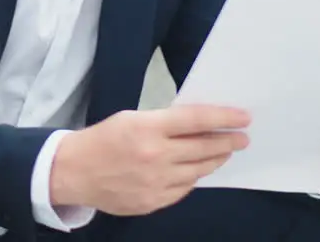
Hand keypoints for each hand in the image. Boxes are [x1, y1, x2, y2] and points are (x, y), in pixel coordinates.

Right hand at [49, 105, 250, 215]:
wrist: (75, 172)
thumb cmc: (103, 139)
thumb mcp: (131, 119)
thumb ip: (164, 123)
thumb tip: (198, 126)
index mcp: (148, 128)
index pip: (196, 120)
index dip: (224, 118)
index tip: (244, 118)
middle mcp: (155, 156)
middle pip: (204, 148)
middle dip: (228, 142)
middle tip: (242, 139)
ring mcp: (156, 182)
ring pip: (198, 171)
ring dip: (215, 160)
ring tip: (224, 153)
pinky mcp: (154, 201)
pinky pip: (184, 188)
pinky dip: (193, 177)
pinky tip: (196, 170)